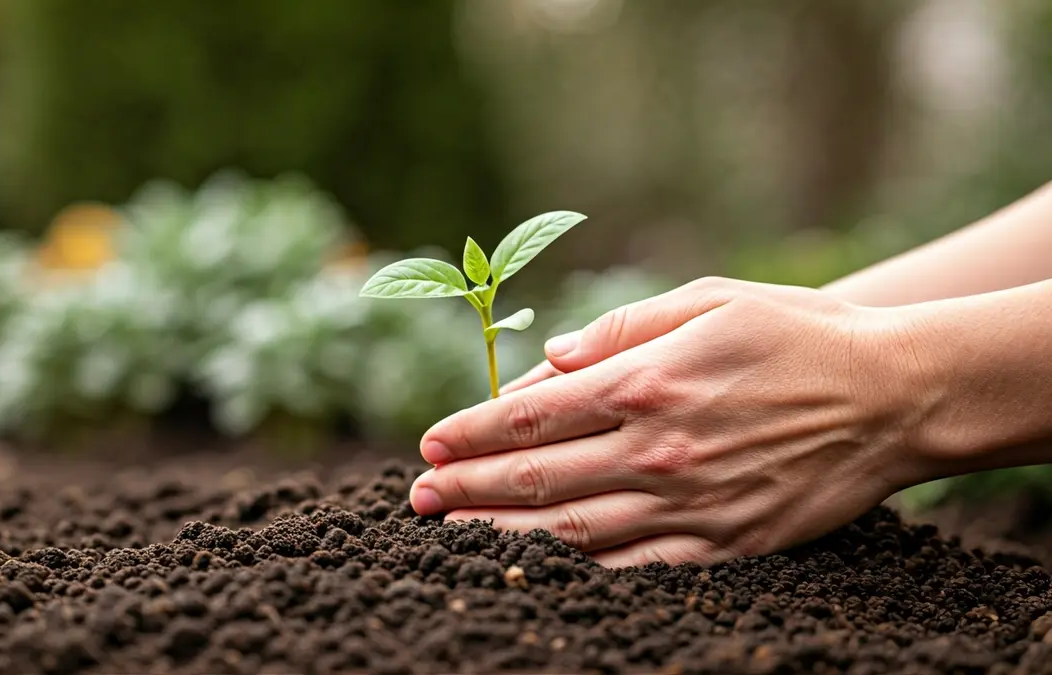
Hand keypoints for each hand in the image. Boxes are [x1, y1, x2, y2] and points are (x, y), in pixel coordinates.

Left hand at [409, 277, 936, 567]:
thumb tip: (549, 360)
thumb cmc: (796, 334)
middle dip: (468, 487)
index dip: (473, 430)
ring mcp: (692, 504)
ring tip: (454, 533)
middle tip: (418, 497)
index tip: (431, 443)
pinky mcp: (725, 544)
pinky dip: (579, 569)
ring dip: (502, 533)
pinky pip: (636, 567)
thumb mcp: (709, 300)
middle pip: (538, 475)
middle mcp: (661, 448)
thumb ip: (622, 329)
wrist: (891, 395)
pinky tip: (538, 566)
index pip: (534, 413)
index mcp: (650, 381)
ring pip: (573, 529)